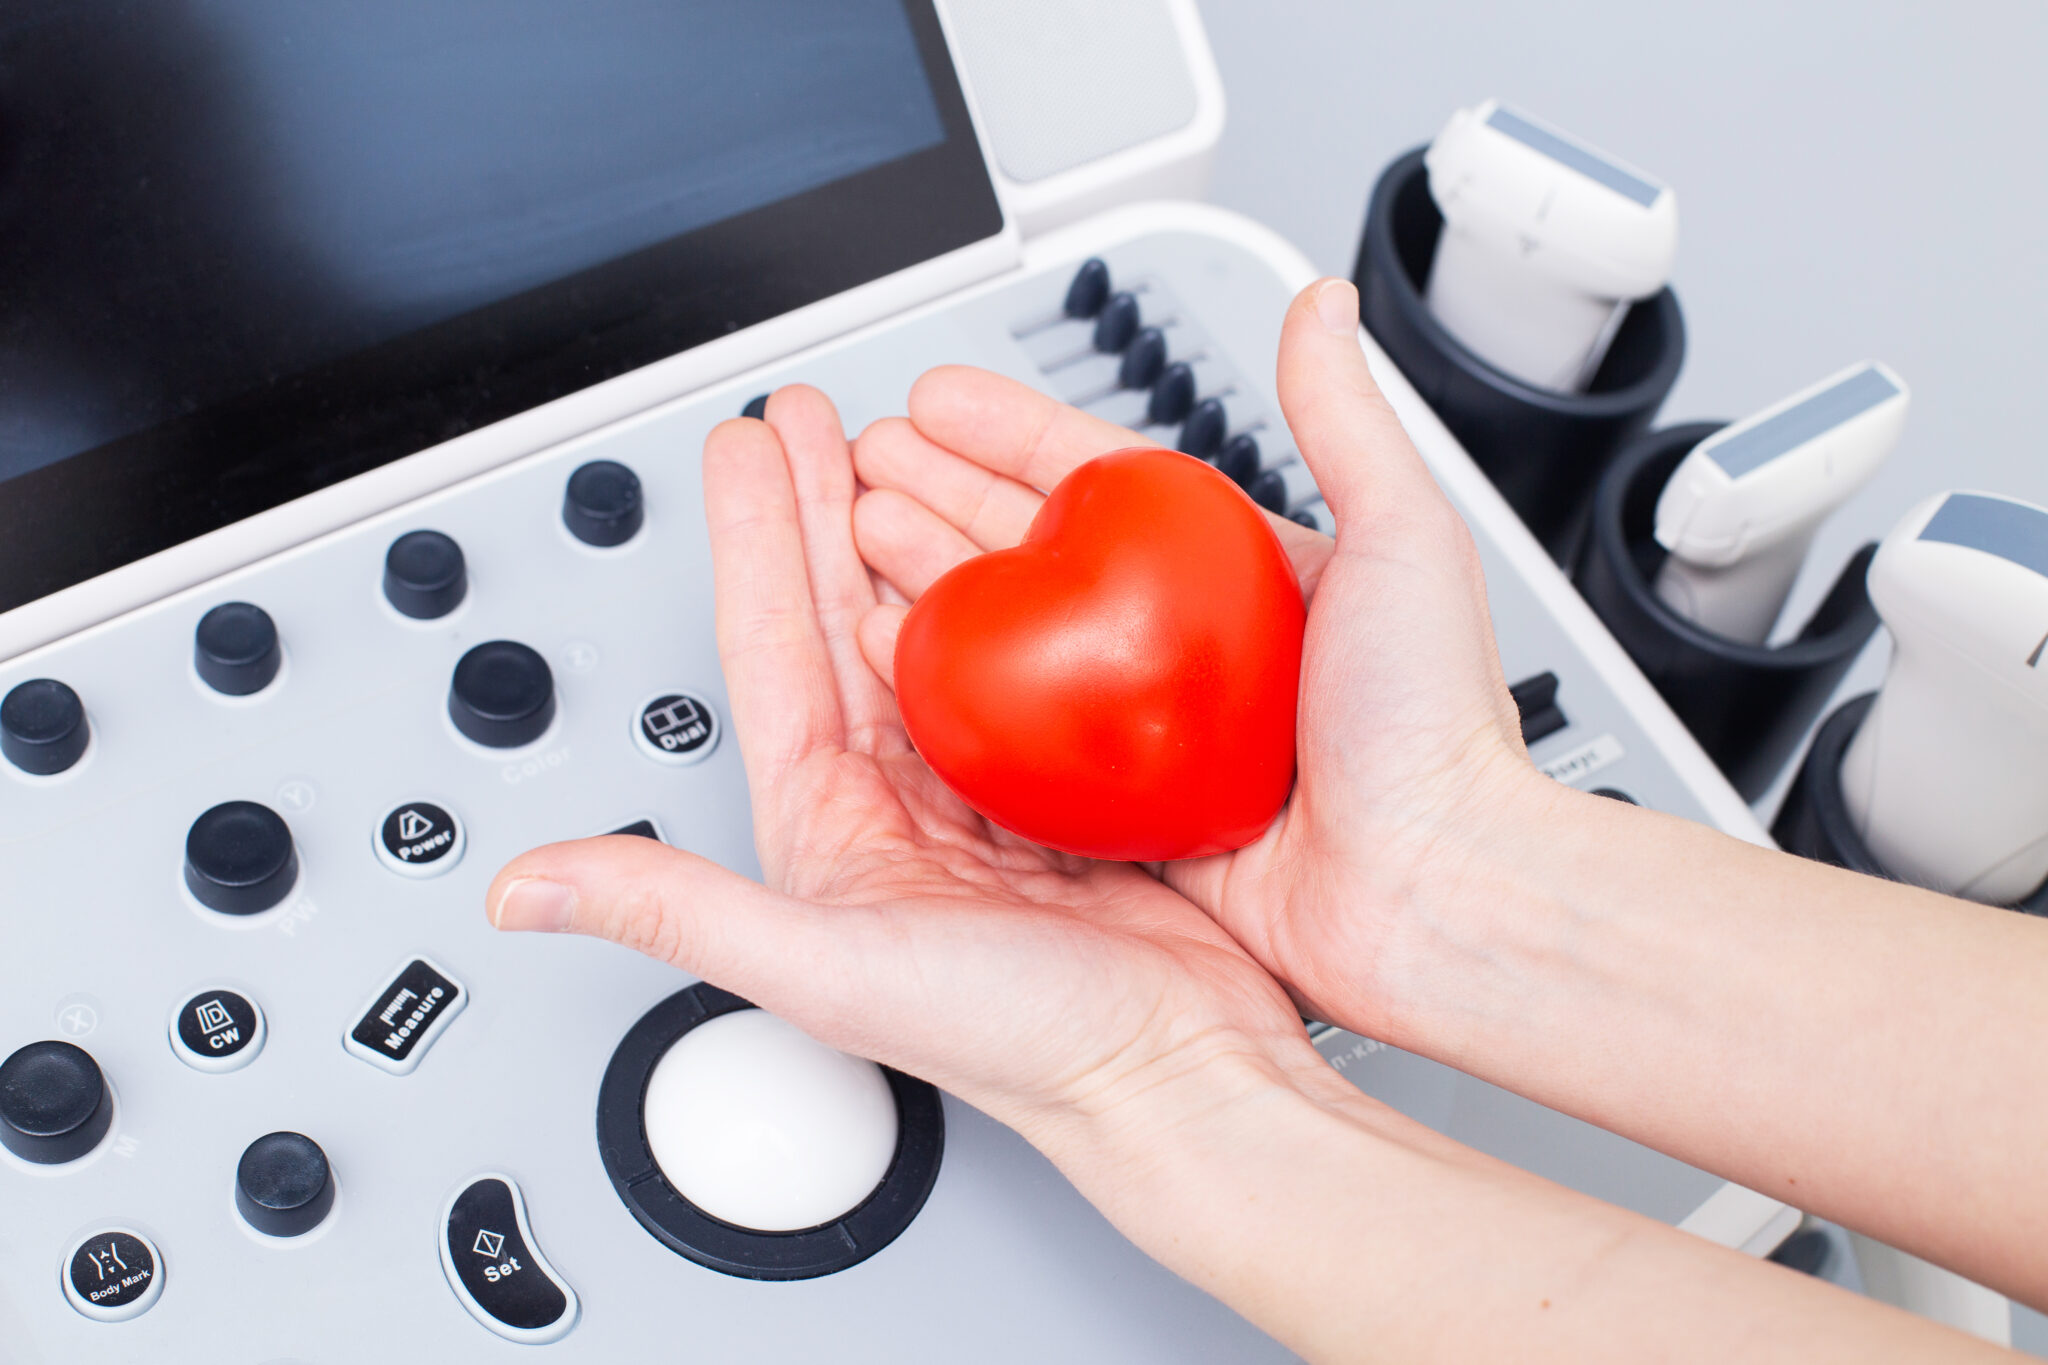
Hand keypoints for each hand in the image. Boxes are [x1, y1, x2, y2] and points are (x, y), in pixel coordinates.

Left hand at [485, 382, 1330, 1153]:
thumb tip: (527, 887)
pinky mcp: (1074, 784)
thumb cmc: (1024, 1047)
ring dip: (911, 534)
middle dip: (824, 508)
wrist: (1177, 1075)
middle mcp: (900, 800)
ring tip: (896, 451)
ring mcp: (991, 787)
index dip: (754, 538)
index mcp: (829, 827)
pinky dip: (1015, 595)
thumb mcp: (829, 968)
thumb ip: (676, 912)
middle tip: (811, 415)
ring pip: (937, 628)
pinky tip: (1015, 544)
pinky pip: (1029, 665)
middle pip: (846, 618)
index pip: (773, 650)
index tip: (744, 447)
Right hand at [848, 278, 1550, 1037]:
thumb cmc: (1436, 726)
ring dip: (935, 584)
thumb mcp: (1404, 539)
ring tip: (857, 538)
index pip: (1101, 480)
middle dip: (941, 497)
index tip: (941, 399)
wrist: (1432, 892)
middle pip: (1036, 552)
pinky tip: (906, 662)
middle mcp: (1184, 647)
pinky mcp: (1127, 809)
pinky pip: (1023, 746)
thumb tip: (1322, 305)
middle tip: (864, 463)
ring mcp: (1148, 729)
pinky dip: (960, 702)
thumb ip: (1346, 418)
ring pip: (1017, 641)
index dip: (1012, 434)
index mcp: (1241, 574)